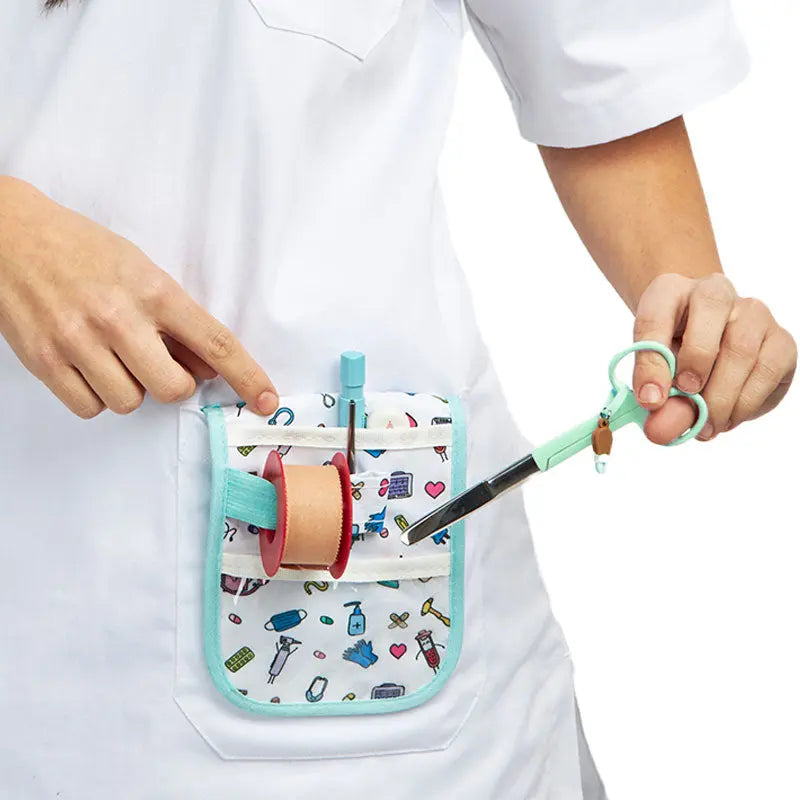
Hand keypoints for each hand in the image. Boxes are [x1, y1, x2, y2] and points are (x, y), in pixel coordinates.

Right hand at [0, 176, 278, 418]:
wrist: (8, 234)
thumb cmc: (81, 250)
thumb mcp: (141, 269)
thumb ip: (175, 320)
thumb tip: (207, 367)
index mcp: (153, 290)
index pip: (215, 342)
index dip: (247, 376)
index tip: (267, 400)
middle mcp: (118, 317)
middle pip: (173, 389)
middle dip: (172, 384)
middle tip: (156, 362)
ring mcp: (78, 341)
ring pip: (129, 403)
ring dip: (130, 389)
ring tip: (111, 356)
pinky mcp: (43, 360)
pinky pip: (89, 408)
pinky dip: (95, 397)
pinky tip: (87, 366)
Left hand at [632, 273, 795, 443]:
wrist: (704, 345)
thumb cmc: (672, 351)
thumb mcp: (651, 366)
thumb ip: (652, 388)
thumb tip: (660, 423)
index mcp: (669, 292)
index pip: (655, 317)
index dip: (651, 362)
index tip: (651, 400)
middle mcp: (715, 292)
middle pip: (709, 318)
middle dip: (696, 370)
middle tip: (687, 410)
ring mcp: (753, 313)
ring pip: (742, 350)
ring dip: (721, 398)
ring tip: (705, 427)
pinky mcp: (780, 340)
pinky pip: (767, 371)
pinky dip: (746, 403)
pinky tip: (727, 418)